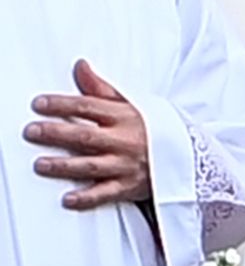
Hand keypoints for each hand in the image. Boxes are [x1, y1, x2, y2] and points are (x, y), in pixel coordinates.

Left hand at [29, 61, 149, 211]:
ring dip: (64, 166)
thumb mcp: (132, 104)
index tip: (39, 104)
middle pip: (85, 136)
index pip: (88, 107)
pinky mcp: (129, 186)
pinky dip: (87, 198)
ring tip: (40, 164)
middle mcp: (124, 140)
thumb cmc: (155, 128)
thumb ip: (101, 89)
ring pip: (91, 166)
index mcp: (125, 117)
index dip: (62, 104)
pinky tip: (68, 199)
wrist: (191, 157)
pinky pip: (106, 194)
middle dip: (56, 133)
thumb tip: (80, 66)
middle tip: (32, 132)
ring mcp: (126, 165)